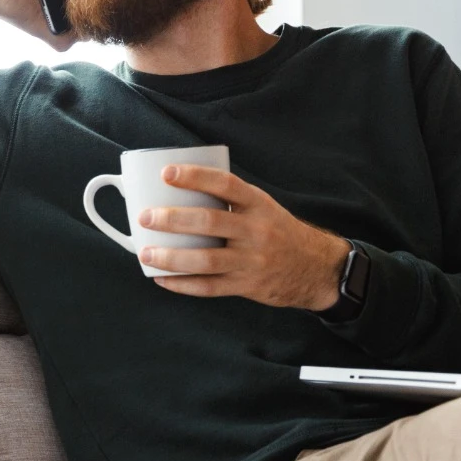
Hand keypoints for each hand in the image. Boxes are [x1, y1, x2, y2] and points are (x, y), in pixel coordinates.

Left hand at [136, 165, 352, 310]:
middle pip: (210, 222)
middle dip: (173, 220)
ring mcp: (252, 260)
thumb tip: (180, 193)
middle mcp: (257, 230)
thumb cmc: (278, 232)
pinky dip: (183, 284)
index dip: (195, 177)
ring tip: (147, 253)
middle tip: (146, 217)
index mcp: (258, 204)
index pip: (225, 184)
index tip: (167, 173)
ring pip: (206, 260)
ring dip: (172, 257)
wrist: (314, 268)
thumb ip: (231, 202)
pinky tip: (162, 279)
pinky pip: (210, 287)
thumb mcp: (263, 208)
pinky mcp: (248, 286)